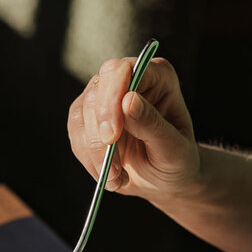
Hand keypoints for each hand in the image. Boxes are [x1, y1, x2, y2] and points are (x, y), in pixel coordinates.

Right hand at [67, 56, 199, 204]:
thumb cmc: (176, 162)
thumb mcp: (173, 150)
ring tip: (116, 177)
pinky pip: (76, 134)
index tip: (111, 136)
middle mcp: (128, 80)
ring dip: (94, 152)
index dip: (111, 98)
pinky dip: (89, 159)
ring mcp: (104, 98)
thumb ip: (152, 124)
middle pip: (96, 91)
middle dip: (99, 133)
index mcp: (157, 77)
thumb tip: (128, 100)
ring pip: (80, 114)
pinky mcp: (88, 118)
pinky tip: (109, 174)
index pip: (122, 71)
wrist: (163, 180)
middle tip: (111, 168)